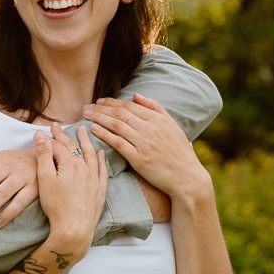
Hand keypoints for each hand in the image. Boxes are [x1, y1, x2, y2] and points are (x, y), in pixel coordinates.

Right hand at [35, 123, 107, 254]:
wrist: (74, 230)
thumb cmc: (56, 206)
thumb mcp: (44, 178)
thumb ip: (43, 155)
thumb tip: (40, 135)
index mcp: (70, 164)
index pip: (59, 145)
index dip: (51, 137)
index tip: (47, 129)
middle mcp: (85, 168)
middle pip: (74, 147)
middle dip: (65, 136)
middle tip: (58, 127)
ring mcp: (94, 180)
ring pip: (91, 155)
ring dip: (86, 142)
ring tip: (83, 131)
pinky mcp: (99, 191)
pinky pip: (102, 171)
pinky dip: (101, 160)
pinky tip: (101, 154)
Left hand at [85, 94, 209, 199]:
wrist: (186, 177)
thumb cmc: (179, 152)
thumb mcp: (172, 125)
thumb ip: (155, 108)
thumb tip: (136, 95)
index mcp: (157, 119)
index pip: (130, 106)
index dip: (112, 102)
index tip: (99, 101)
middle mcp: (150, 129)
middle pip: (120, 113)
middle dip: (101, 108)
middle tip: (87, 106)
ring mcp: (144, 144)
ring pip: (117, 125)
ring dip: (99, 118)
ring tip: (86, 115)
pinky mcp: (139, 159)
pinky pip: (118, 143)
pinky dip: (105, 134)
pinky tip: (94, 129)